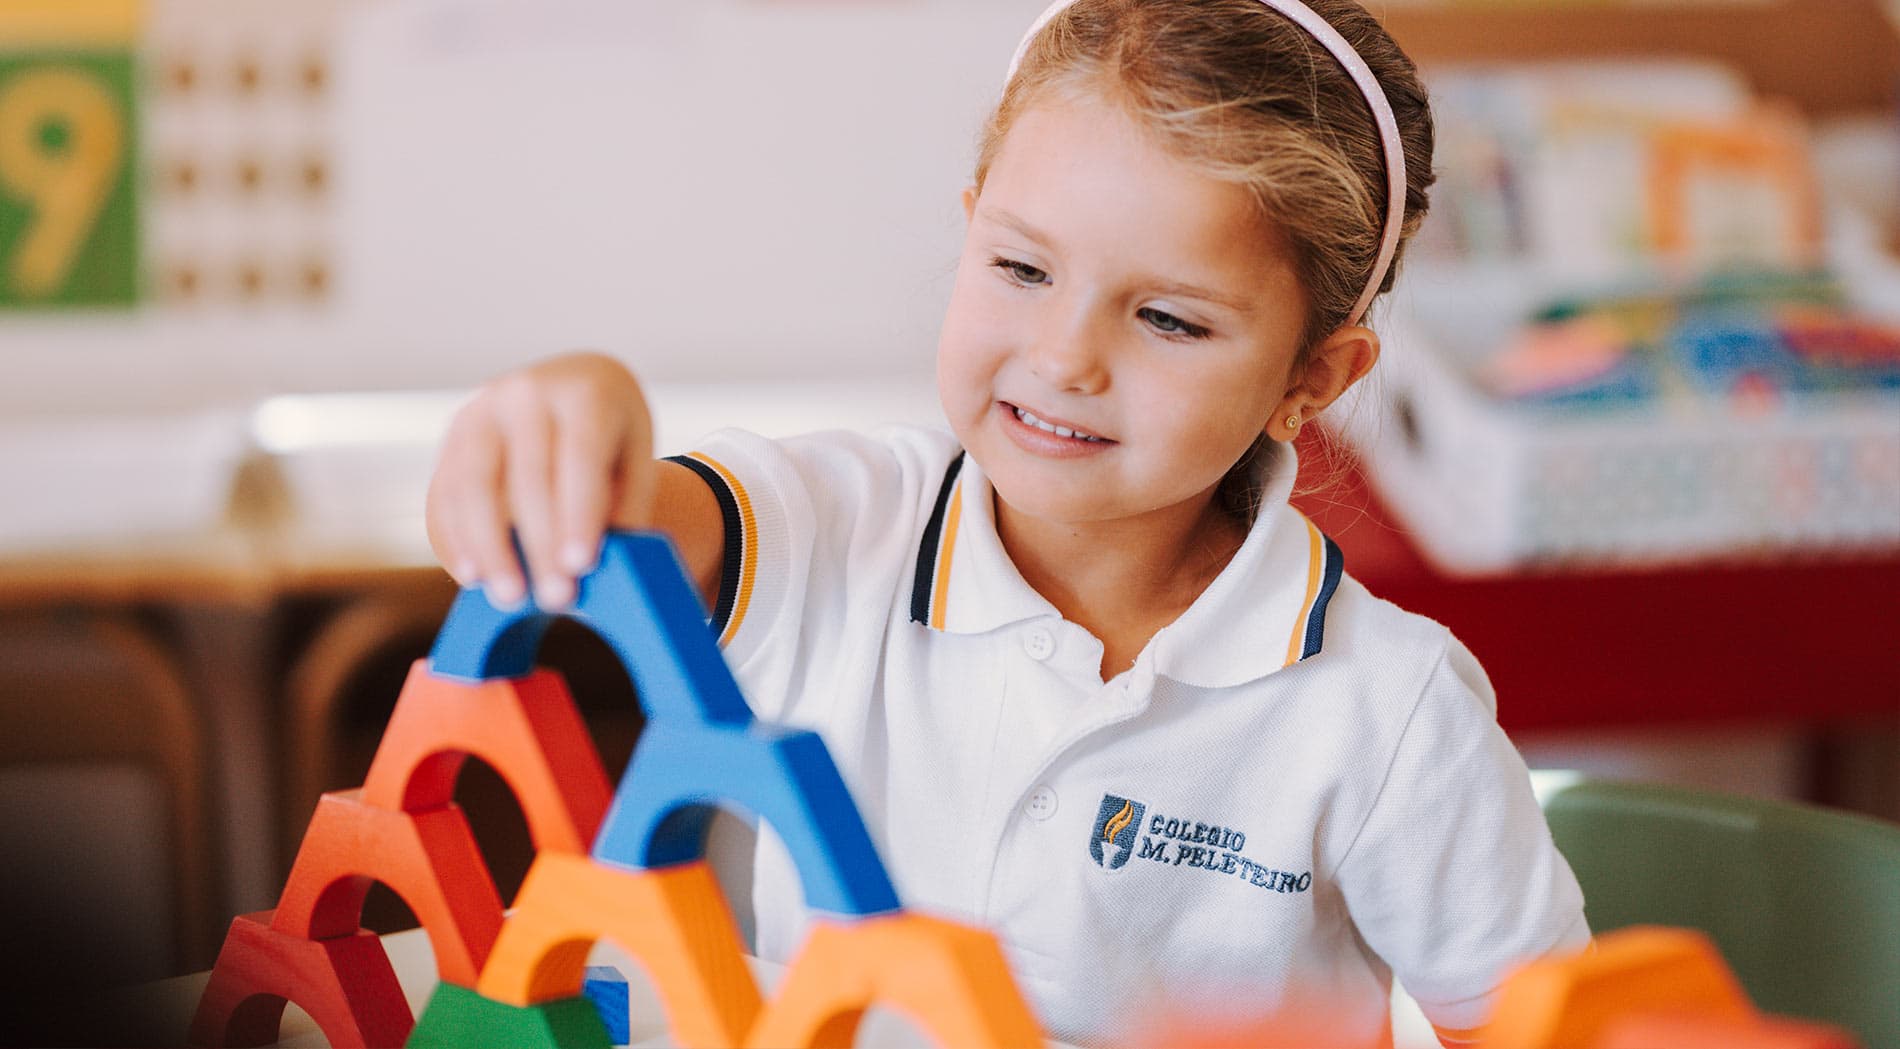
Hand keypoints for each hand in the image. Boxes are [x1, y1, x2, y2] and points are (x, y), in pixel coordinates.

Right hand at [426, 351, 656, 610]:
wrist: (574, 383)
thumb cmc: (613, 433)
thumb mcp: (635, 457)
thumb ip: (627, 505)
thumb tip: (604, 566)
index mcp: (585, 392)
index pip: (580, 457)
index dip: (579, 513)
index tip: (581, 566)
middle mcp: (527, 392)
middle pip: (527, 477)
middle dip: (540, 545)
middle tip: (557, 599)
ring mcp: (482, 410)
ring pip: (474, 485)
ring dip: (489, 548)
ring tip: (509, 597)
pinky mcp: (454, 434)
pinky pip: (446, 491)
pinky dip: (456, 537)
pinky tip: (472, 575)